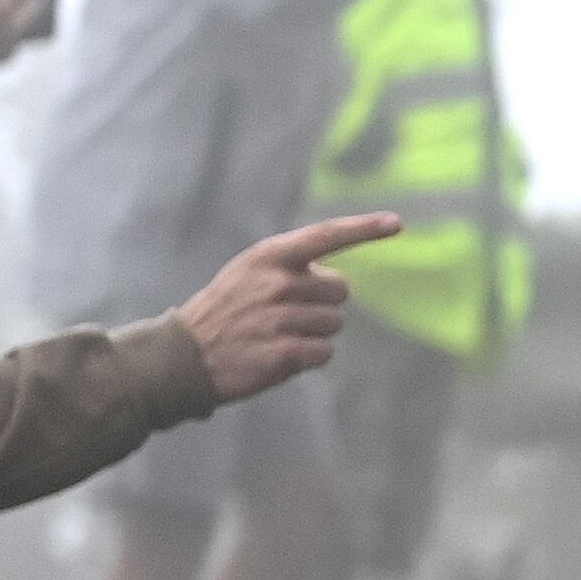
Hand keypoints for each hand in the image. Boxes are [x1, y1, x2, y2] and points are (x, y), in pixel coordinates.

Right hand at [178, 215, 391, 403]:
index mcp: (269, 256)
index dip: (363, 228)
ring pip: (335, 324)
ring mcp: (280, 318)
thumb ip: (291, 267)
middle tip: (286, 314)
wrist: (185, 355)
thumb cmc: (226, 311)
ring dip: (314, 333)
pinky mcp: (285, 353)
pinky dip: (310, 357)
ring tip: (277, 335)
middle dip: (323, 304)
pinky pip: (325, 352)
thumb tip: (337, 280)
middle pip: (340, 291)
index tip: (395, 223)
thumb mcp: (249, 273)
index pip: (325, 236)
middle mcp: (277, 282)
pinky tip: (280, 354)